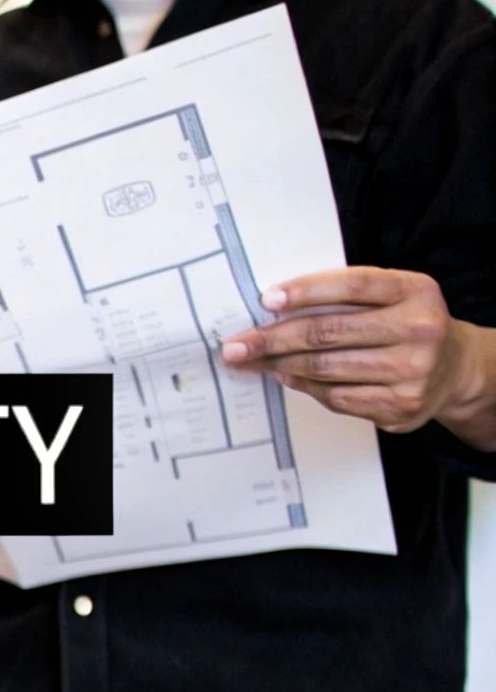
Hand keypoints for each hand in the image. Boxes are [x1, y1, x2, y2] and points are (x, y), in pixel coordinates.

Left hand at [220, 266, 495, 448]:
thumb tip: (273, 309)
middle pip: (330, 333)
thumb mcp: (392, 296)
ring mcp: (413, 371)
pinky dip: (306, 386)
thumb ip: (346, 296)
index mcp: (415, 291)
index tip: (265, 299)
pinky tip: (286, 376)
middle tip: (236, 344)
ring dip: (281, 364)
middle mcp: (419, 330)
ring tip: (252, 361)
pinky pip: (337, 396)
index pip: (354, 285)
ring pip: (327, 369)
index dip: (307, 291)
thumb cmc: (405, 324)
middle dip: (273, 339)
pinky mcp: (401, 405)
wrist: (455, 369)